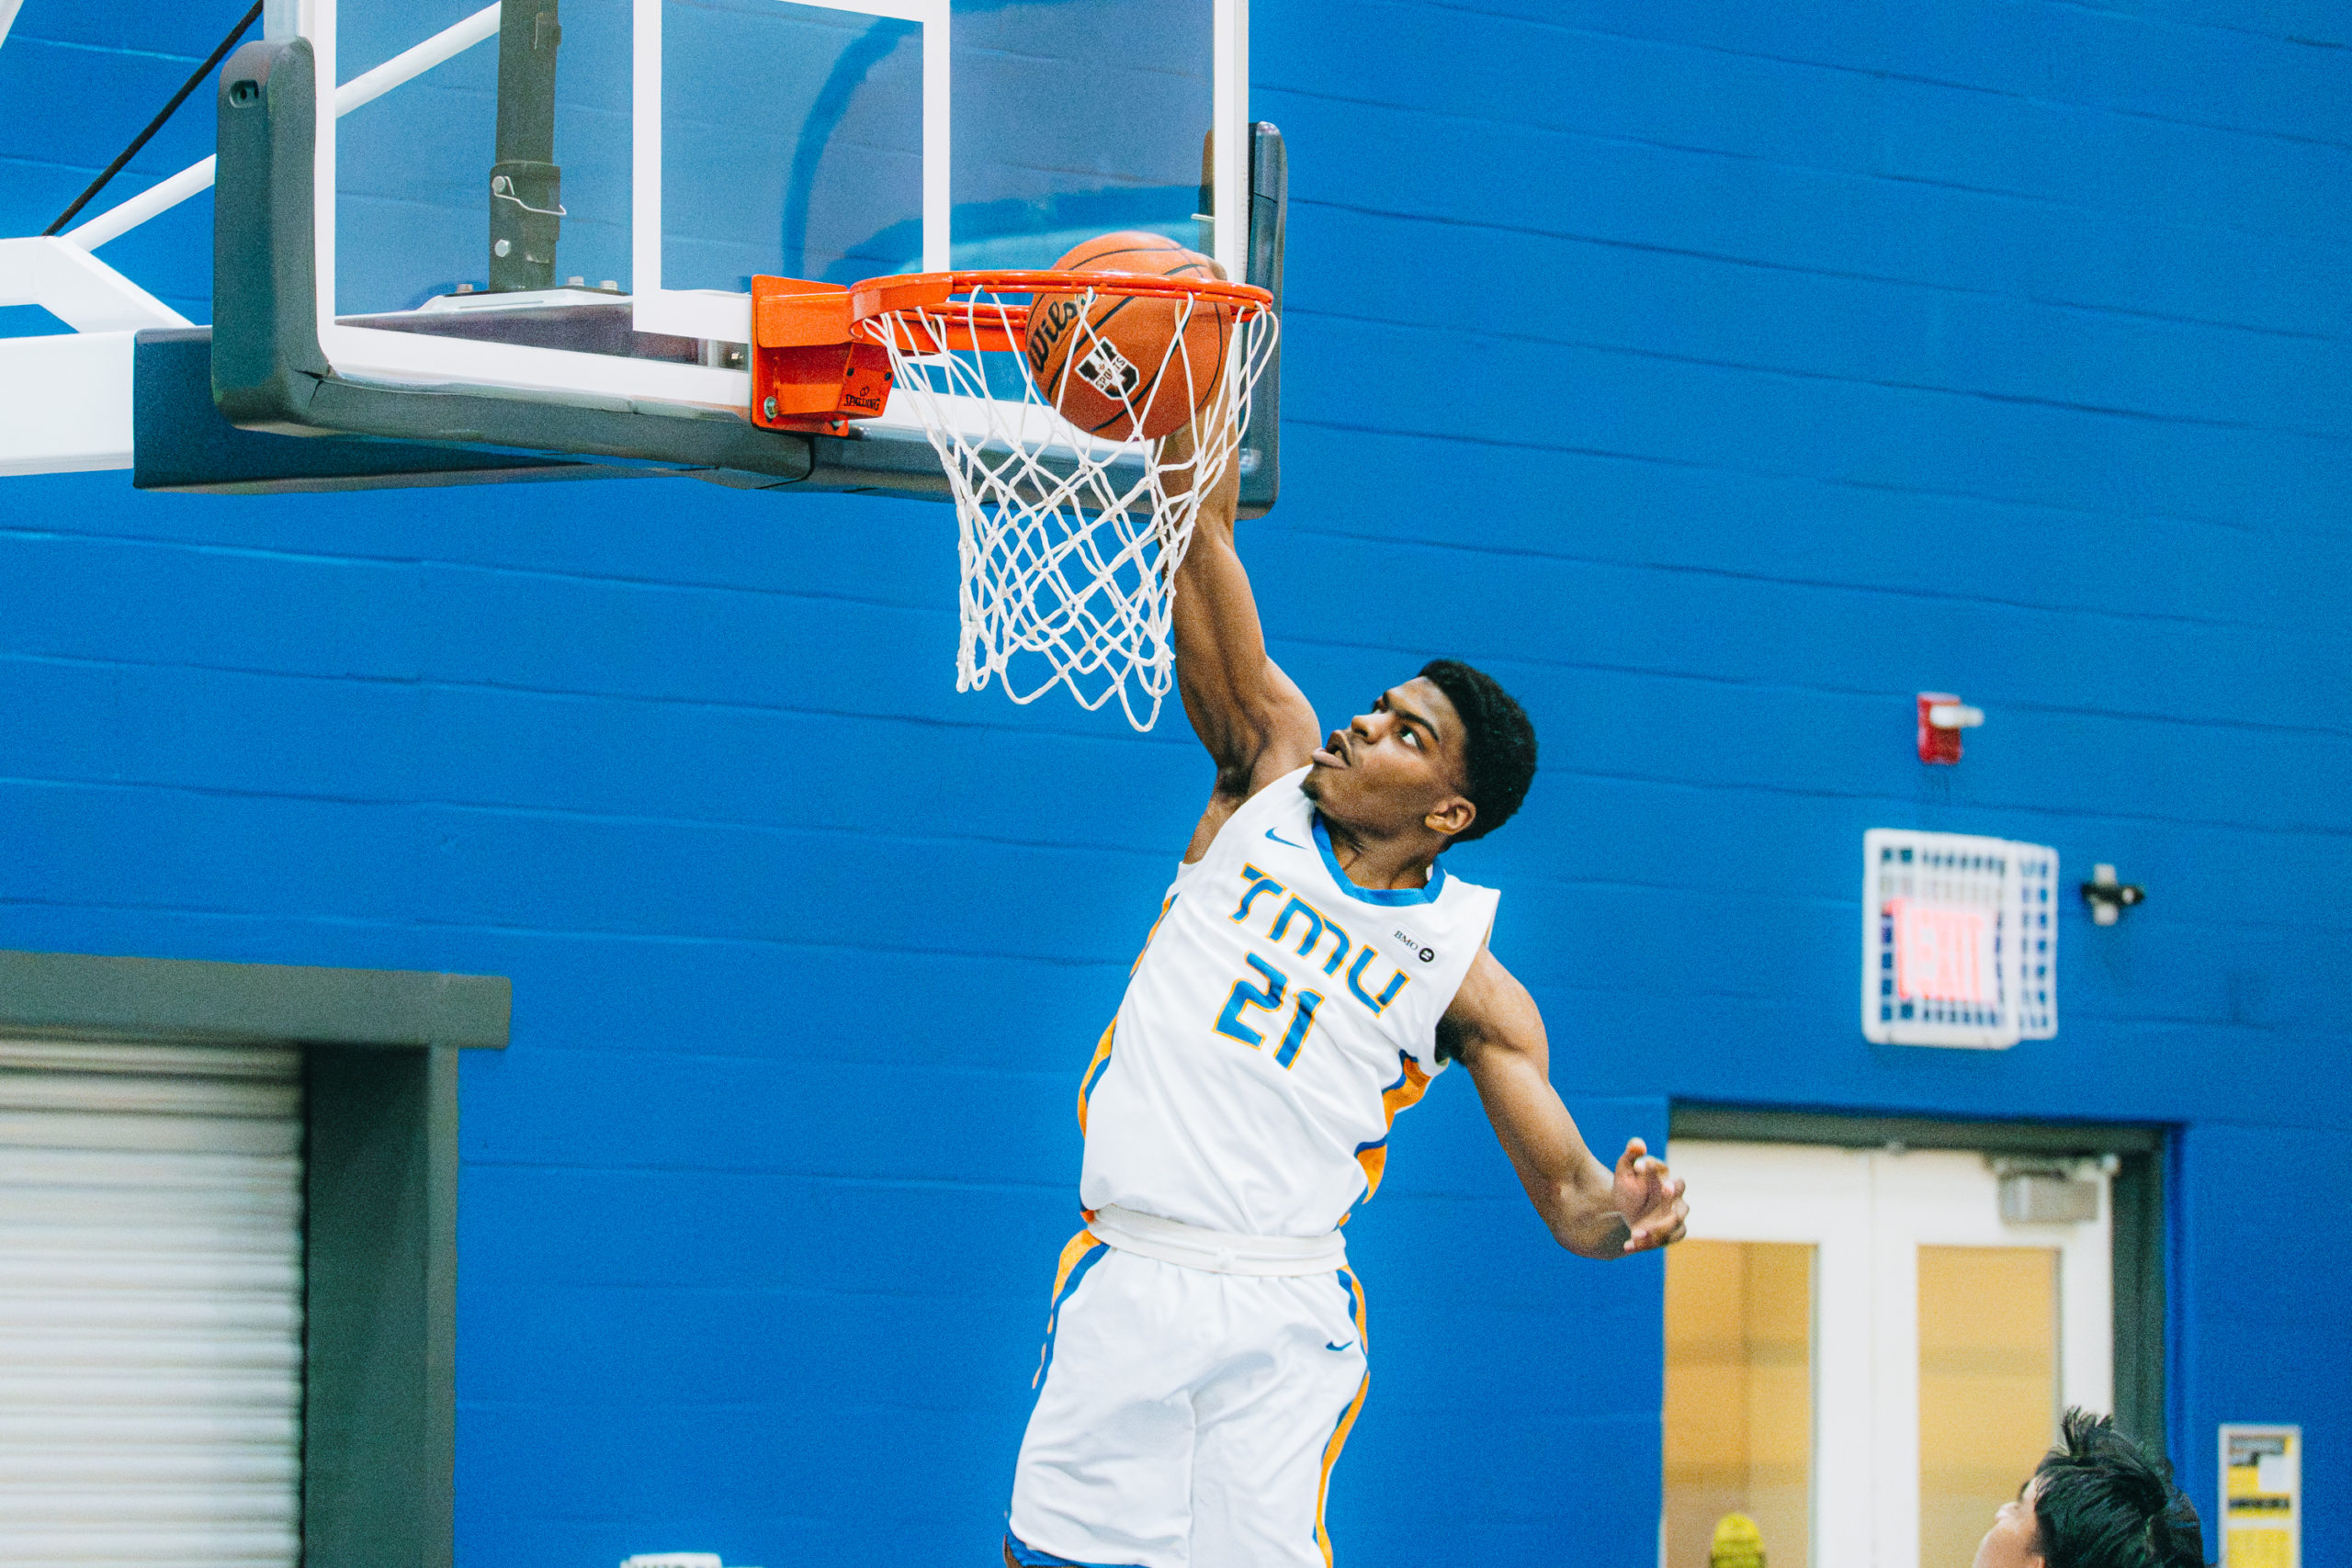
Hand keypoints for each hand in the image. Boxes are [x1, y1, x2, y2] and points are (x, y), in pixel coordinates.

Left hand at [1612, 1137, 1687, 1252]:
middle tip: (1664, 1188)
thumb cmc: (1629, 1187)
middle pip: (1679, 1191)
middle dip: (1672, 1192)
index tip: (1637, 1166)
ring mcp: (1675, 1214)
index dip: (1652, 1166)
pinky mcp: (1672, 1232)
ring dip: (1659, 1228)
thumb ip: (1630, 1156)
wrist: (1626, 1213)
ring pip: (1676, 1221)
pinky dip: (1649, 1244)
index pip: (1662, 1168)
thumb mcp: (1624, 1171)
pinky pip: (1667, 1240)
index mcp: (1661, 1175)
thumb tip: (1638, 1144)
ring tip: (1636, 1233)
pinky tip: (1629, 1244)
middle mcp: (1672, 1193)